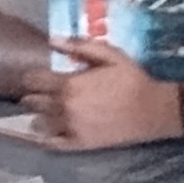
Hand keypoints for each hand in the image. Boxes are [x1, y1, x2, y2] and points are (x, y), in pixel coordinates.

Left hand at [25, 38, 183, 149]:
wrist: (152, 110)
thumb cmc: (132, 80)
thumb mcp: (110, 55)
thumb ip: (80, 46)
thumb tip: (53, 40)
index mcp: (69, 84)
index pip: (34, 80)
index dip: (31, 77)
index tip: (34, 76)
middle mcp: (64, 107)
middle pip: (33, 102)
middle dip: (32, 95)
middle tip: (37, 93)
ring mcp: (70, 127)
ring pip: (39, 123)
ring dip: (36, 116)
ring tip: (40, 113)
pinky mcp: (79, 143)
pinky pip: (52, 143)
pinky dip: (43, 138)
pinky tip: (44, 133)